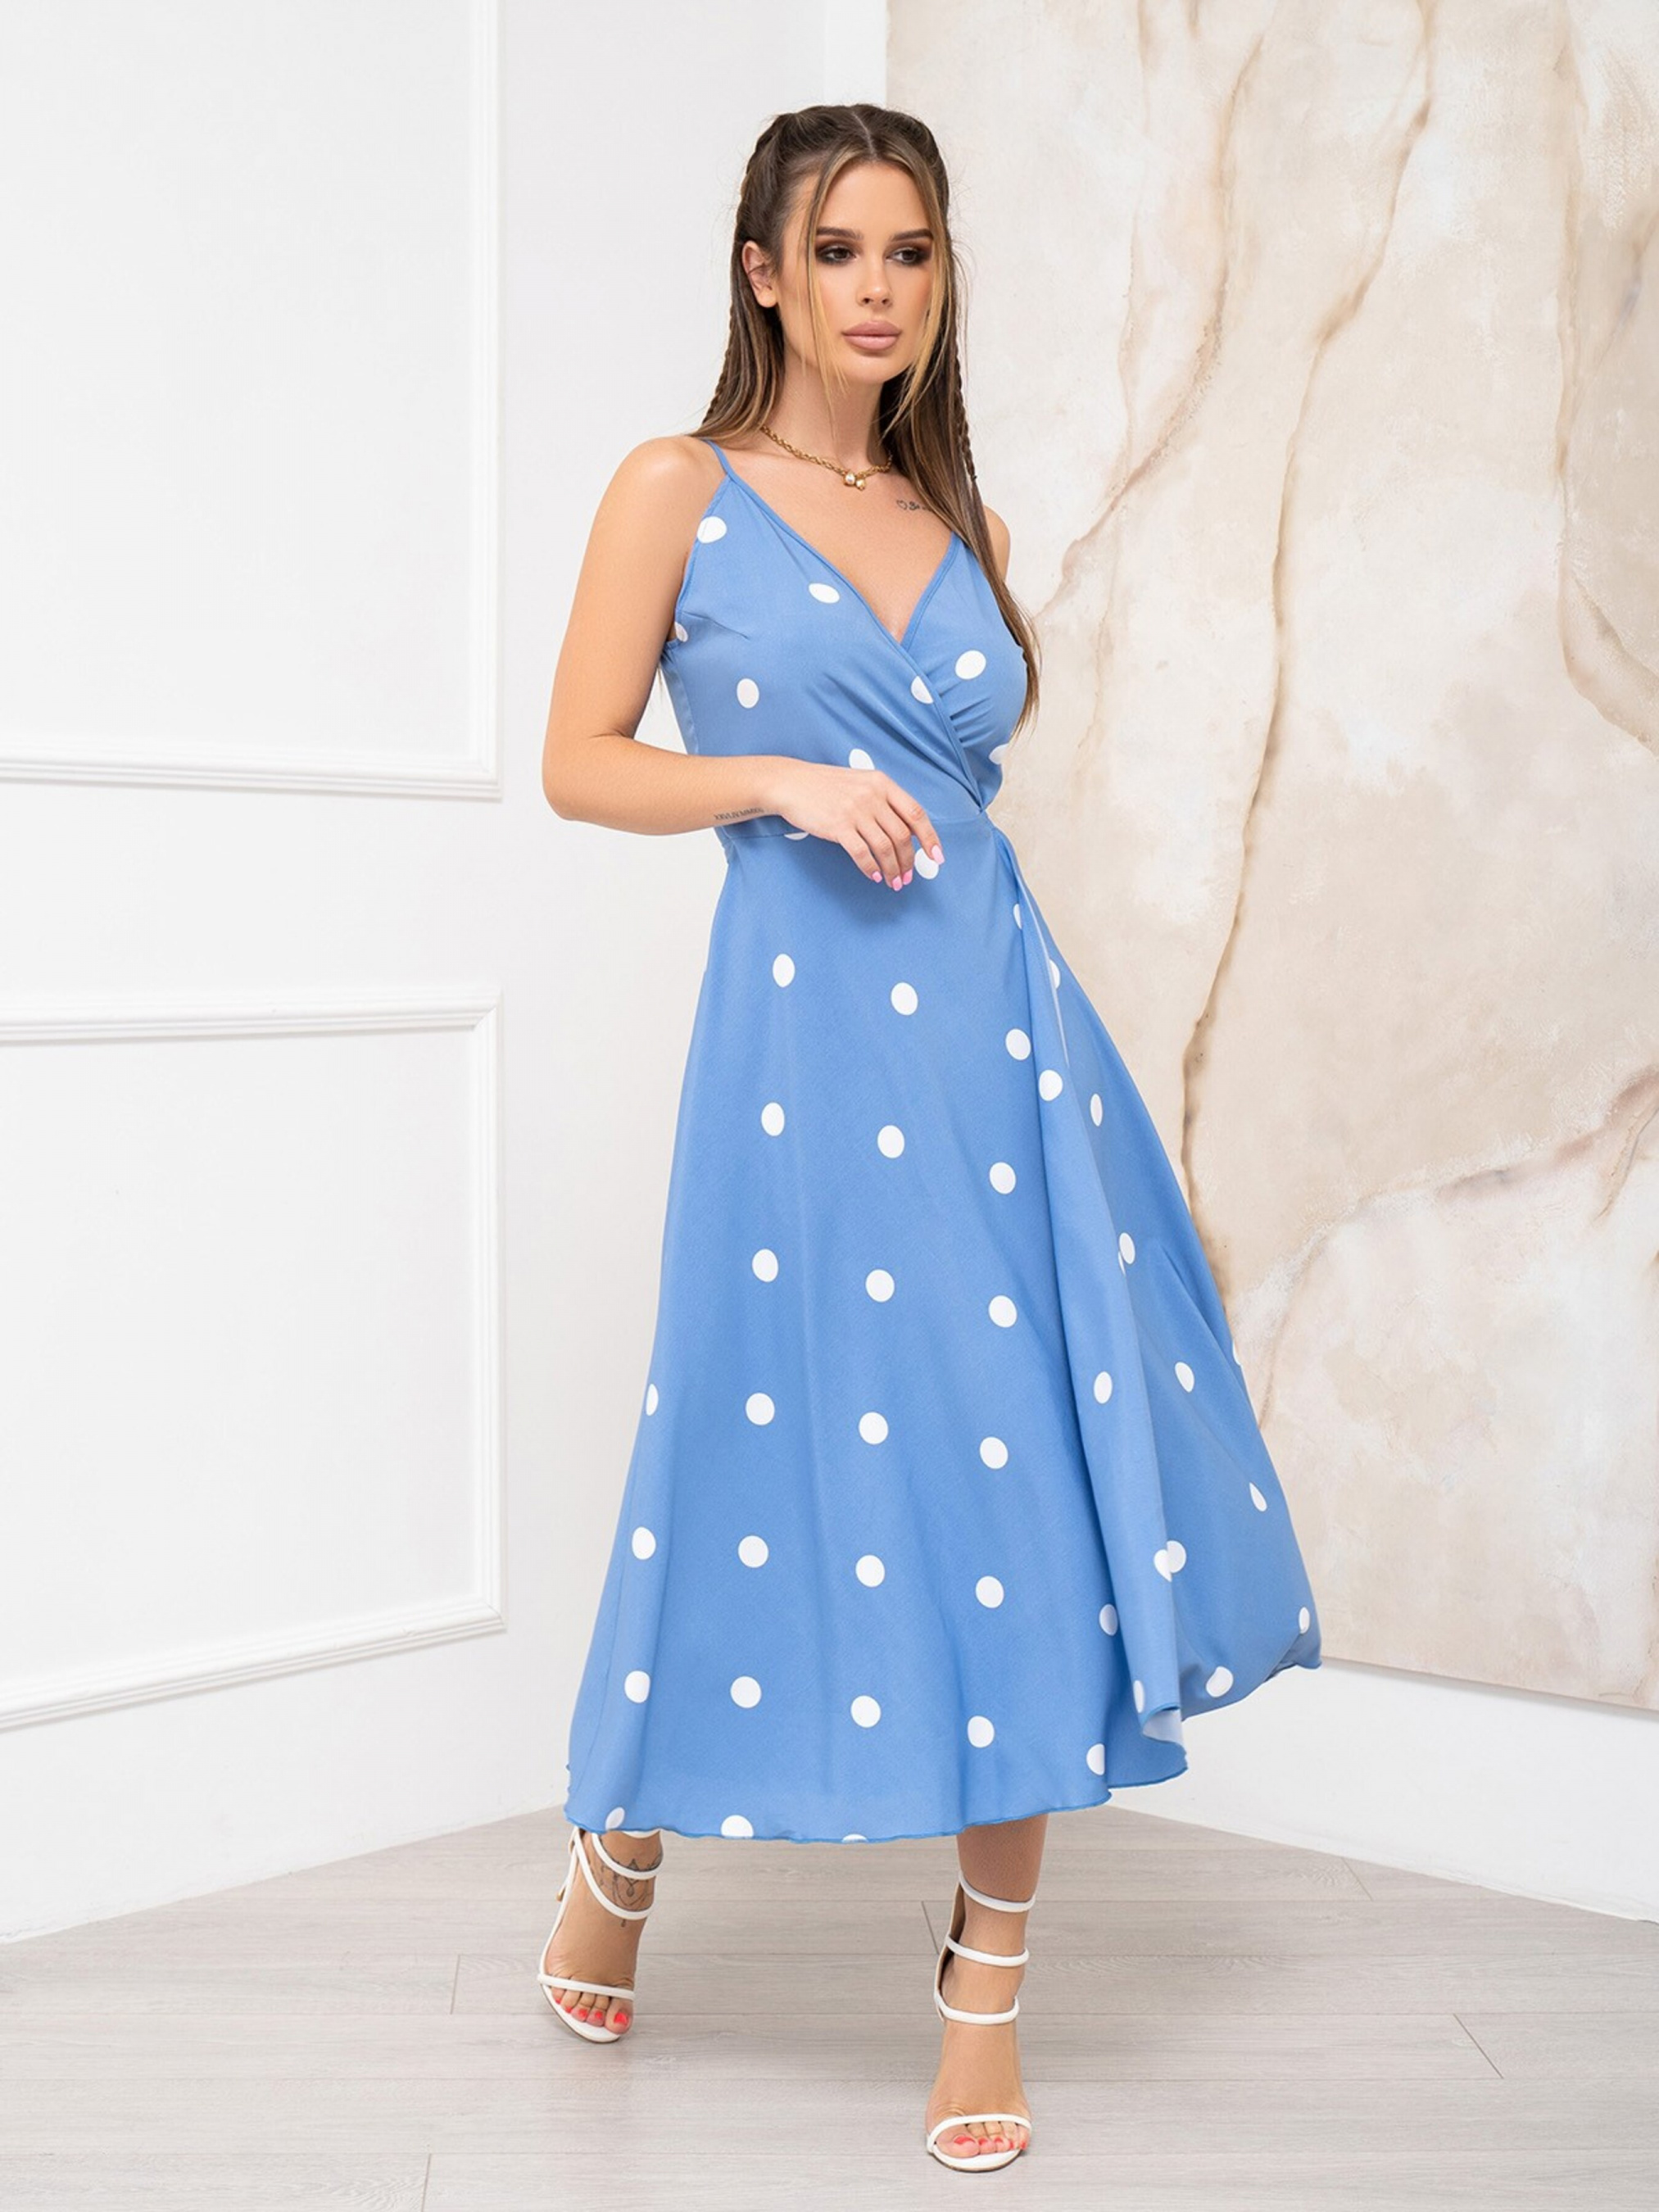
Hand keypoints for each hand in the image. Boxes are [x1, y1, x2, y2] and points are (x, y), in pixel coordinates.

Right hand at [766, 760, 944, 887]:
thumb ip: (884, 801)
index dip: (930, 837)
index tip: (937, 856)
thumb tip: (906, 832)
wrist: (792, 783)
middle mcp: (872, 796)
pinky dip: (871, 868)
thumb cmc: (826, 786)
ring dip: (892, 869)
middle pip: (902, 835)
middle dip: (909, 861)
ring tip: (893, 882)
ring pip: (884, 847)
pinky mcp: (838, 826)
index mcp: (882, 784)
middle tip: (908, 876)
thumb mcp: (861, 783)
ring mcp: (855, 811)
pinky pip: (862, 853)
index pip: (916, 813)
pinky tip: (874, 876)